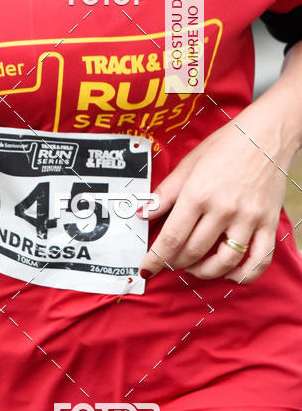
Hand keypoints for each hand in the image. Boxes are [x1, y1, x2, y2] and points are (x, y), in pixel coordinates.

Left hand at [138, 102, 292, 283]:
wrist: (265, 135)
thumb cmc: (224, 146)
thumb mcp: (188, 165)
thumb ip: (165, 193)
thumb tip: (143, 213)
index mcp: (198, 193)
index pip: (172, 237)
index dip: (156, 258)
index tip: (147, 268)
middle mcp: (223, 209)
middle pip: (193, 251)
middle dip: (176, 262)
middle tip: (169, 262)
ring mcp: (248, 218)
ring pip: (223, 262)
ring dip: (204, 272)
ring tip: (193, 268)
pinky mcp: (268, 223)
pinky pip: (258, 260)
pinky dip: (243, 274)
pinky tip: (229, 273)